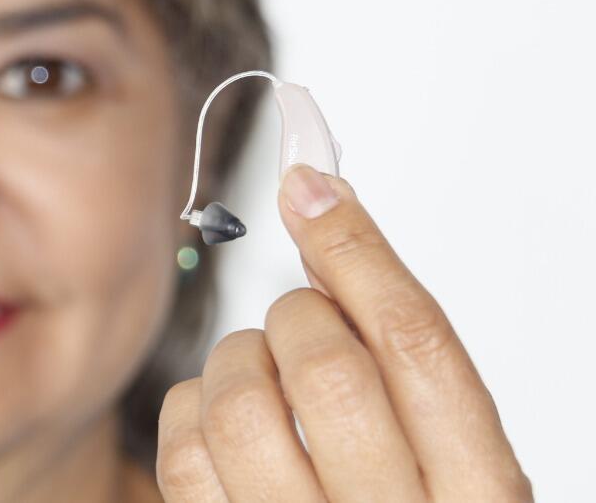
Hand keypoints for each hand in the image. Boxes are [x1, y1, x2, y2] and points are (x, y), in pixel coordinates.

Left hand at [156, 164, 531, 501]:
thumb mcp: (442, 453)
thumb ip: (396, 353)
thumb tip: (323, 211)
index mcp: (476, 494)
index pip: (419, 345)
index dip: (359, 249)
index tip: (311, 186)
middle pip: (326, 367)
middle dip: (298, 317)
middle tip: (300, 327)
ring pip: (240, 403)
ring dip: (238, 362)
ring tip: (261, 378)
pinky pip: (182, 451)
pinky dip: (189, 408)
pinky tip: (218, 420)